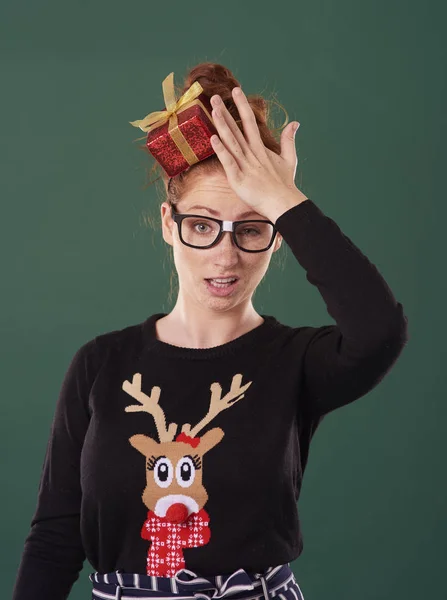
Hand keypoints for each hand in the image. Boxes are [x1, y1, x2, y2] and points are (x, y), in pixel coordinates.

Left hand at [209, 87, 306, 217]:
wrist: (283, 203)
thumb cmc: (284, 184)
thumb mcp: (289, 159)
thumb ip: (289, 140)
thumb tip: (295, 123)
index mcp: (261, 149)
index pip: (250, 122)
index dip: (242, 106)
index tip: (235, 91)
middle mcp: (252, 154)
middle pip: (237, 129)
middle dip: (225, 112)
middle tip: (214, 97)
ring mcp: (245, 166)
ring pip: (231, 142)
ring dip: (222, 126)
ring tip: (213, 110)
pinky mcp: (239, 179)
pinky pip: (228, 162)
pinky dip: (221, 151)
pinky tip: (213, 139)